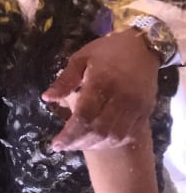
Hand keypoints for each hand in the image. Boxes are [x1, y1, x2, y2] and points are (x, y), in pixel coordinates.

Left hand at [42, 29, 158, 150]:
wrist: (143, 46)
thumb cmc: (106, 52)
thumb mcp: (80, 59)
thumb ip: (64, 80)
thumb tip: (46, 98)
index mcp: (102, 82)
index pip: (84, 116)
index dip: (69, 134)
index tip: (56, 144)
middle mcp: (121, 97)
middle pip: (99, 130)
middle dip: (79, 143)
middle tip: (64, 146)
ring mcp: (136, 106)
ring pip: (114, 136)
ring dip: (94, 145)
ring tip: (77, 144)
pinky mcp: (146, 111)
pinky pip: (128, 135)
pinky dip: (111, 142)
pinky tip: (97, 141)